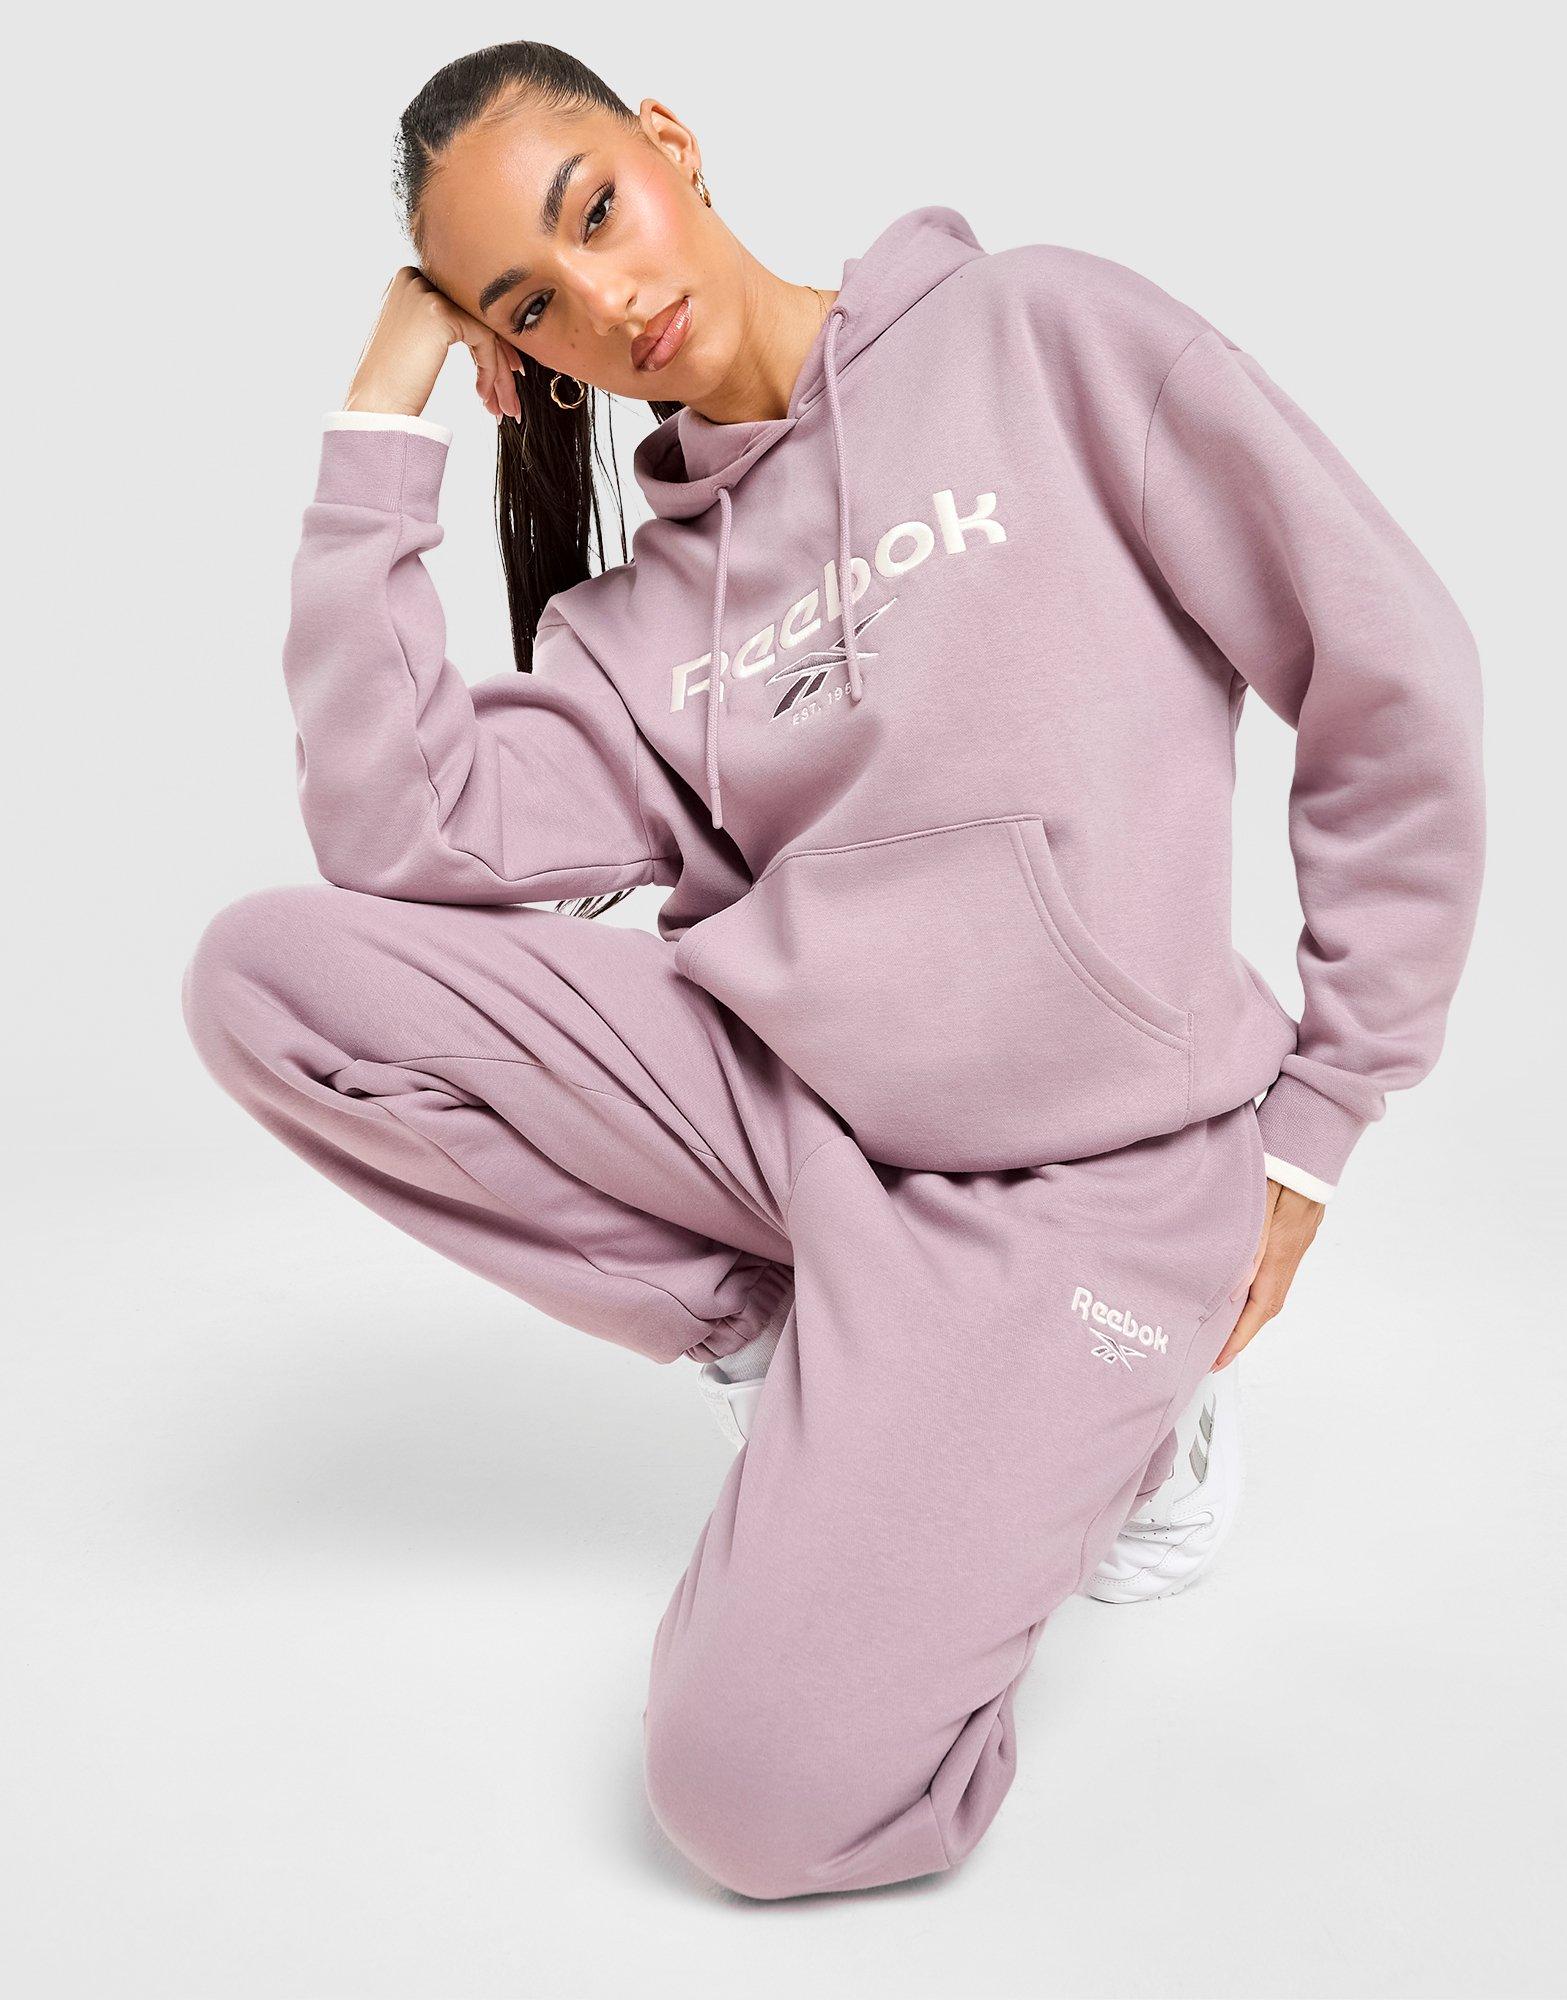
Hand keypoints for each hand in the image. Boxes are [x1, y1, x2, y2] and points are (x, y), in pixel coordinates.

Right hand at [341, 266, 524, 425]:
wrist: (375, 406)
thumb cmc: (392, 384)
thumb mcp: (414, 342)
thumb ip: (439, 326)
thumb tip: (482, 330)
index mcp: (407, 282)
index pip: (461, 308)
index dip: (487, 342)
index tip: (504, 372)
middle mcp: (414, 278)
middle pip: (475, 316)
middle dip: (499, 360)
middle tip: (510, 394)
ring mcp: (426, 292)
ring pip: (484, 329)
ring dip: (499, 372)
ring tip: (505, 406)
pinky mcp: (440, 313)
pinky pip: (484, 339)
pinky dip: (490, 370)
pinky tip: (484, 395)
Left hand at [1211, 1179, 1324, 1369]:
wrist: (1314, 1135)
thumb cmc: (1284, 1161)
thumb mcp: (1259, 1199)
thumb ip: (1248, 1245)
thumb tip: (1234, 1290)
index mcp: (1282, 1248)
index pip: (1260, 1307)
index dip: (1239, 1338)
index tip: (1220, 1359)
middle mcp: (1293, 1250)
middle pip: (1268, 1305)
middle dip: (1244, 1332)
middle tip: (1218, 1351)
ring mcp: (1297, 1242)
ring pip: (1273, 1288)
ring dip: (1250, 1311)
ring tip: (1223, 1325)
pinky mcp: (1297, 1231)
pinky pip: (1277, 1270)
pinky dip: (1257, 1287)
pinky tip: (1240, 1285)